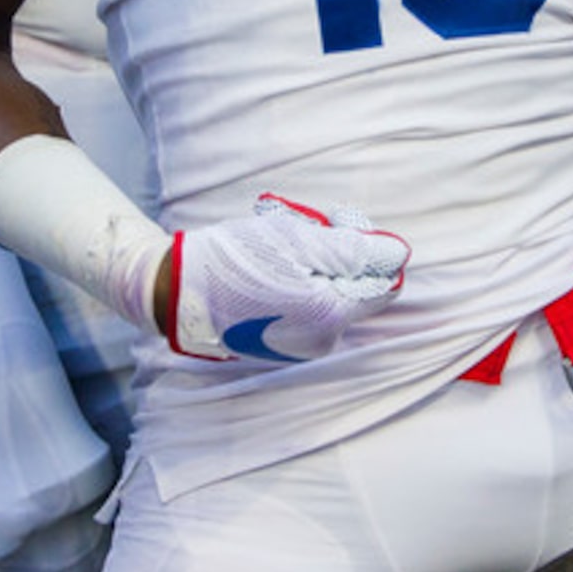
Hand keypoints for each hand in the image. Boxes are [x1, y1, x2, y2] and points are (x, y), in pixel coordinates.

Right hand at [164, 195, 409, 363]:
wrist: (173, 292)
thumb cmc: (234, 261)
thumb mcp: (297, 241)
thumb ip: (354, 250)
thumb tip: (399, 255)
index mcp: (332, 317)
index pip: (383, 284)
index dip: (367, 249)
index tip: (336, 225)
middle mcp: (321, 341)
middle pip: (352, 287)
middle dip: (333, 251)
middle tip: (302, 226)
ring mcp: (298, 346)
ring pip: (325, 293)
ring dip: (309, 261)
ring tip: (274, 240)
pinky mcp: (277, 343)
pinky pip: (302, 305)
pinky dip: (291, 279)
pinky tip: (263, 263)